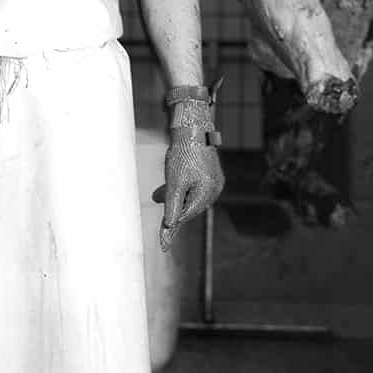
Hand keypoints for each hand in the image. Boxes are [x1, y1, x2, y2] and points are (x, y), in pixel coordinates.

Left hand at [153, 128, 224, 250]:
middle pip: (189, 207)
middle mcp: (215, 190)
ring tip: (158, 193)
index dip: (171, 226)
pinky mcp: (211, 173)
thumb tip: (169, 226)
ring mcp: (215, 181)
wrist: (192, 128)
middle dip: (173, 207)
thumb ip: (172, 206)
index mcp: (207, 194)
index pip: (186, 215)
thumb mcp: (174, 183)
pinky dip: (182, 187)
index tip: (163, 245)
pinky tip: (170, 183)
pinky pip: (194, 187)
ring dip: (175, 196)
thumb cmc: (183, 155)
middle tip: (156, 204)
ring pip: (191, 196)